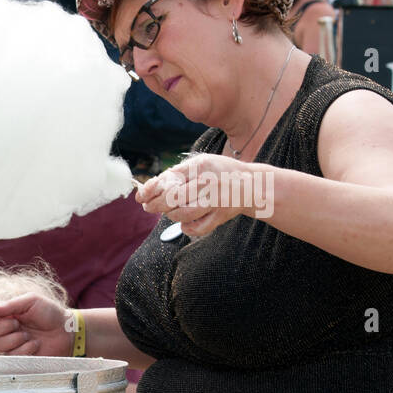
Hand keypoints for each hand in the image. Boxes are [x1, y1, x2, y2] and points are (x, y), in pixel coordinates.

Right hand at [0, 293, 72, 356]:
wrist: (65, 332)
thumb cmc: (49, 313)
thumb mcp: (31, 301)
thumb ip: (10, 305)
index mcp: (4, 314)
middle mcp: (3, 329)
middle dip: (3, 327)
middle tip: (19, 324)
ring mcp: (9, 344)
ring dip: (15, 339)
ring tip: (29, 335)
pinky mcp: (17, 357)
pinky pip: (11, 355)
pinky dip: (25, 349)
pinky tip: (35, 344)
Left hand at [135, 153, 260, 237]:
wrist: (252, 185)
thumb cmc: (220, 173)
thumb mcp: (201, 164)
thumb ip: (177, 173)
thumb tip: (148, 188)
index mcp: (200, 167)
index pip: (169, 179)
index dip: (150, 190)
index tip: (140, 197)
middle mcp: (208, 183)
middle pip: (172, 198)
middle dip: (155, 205)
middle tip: (149, 206)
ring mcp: (215, 200)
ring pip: (182, 214)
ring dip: (171, 215)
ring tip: (171, 211)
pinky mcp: (221, 216)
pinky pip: (197, 228)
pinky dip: (187, 228)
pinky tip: (185, 223)